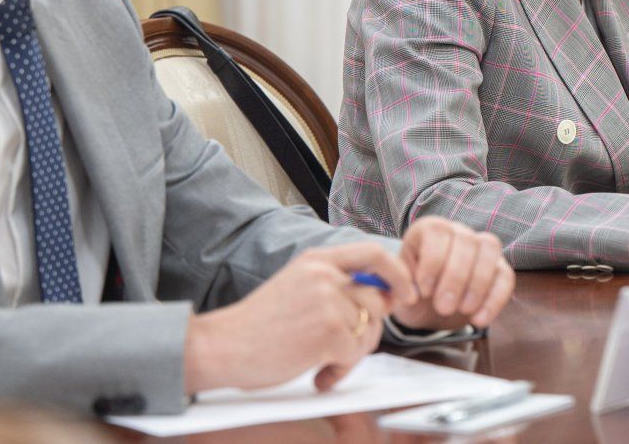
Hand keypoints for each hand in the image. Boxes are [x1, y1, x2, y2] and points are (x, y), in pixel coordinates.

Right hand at [183, 241, 413, 395]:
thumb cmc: (257, 325)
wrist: (222, 346)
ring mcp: (328, 300)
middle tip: (346, 349)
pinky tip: (318, 374)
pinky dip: (341, 370)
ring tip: (326, 362)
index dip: (398, 274)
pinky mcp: (328, 330)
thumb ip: (335, 285)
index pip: (374, 253)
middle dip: (371, 330)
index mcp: (317, 260)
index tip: (407, 294)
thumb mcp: (298, 286)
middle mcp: (325, 274)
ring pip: (370, 330)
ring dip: (354, 353)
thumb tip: (384, 297)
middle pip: (379, 300)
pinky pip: (355, 354)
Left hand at [390, 217, 514, 330]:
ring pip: (490, 249)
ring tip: (463, 312)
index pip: (438, 232)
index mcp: (430, 229)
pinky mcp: (499, 268)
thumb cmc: (413, 292)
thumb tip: (414, 294)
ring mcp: (481, 248)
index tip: (424, 291)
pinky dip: (495, 299)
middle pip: (467, 240)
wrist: (428, 308)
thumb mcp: (400, 286)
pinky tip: (479, 320)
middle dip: (456, 277)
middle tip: (443, 308)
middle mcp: (458, 231)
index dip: (433, 261)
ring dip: (478, 284)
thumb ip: (403, 284)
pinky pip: (506, 276)